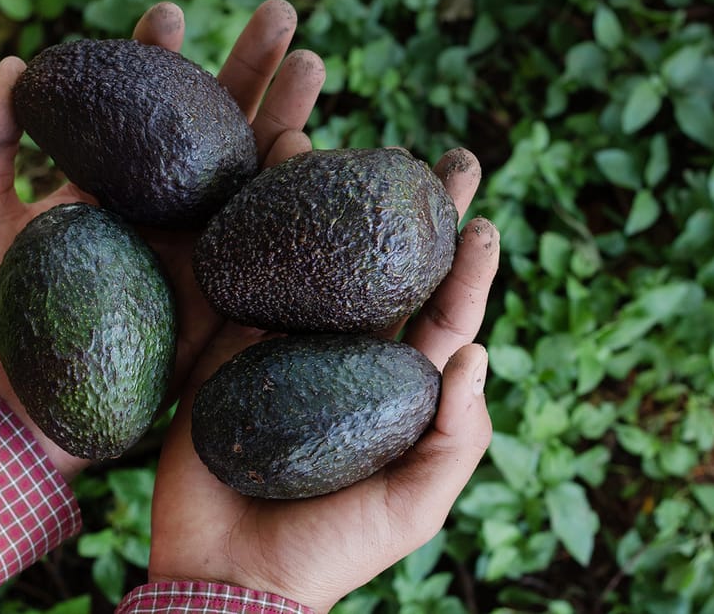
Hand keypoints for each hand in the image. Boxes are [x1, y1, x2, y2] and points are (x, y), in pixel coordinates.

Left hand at [0, 0, 323, 479]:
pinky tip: (311, 153)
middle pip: (217, 131)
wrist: (11, 410)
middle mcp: (167, 213)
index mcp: (115, 187)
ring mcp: (200, 254)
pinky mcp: (220, 300)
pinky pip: (261, 248)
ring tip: (314, 64)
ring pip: (252, 177)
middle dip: (250, 71)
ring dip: (286, 118)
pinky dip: (288, 203)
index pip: (145, 109)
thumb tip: (12, 64)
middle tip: (282, 16)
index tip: (169, 13)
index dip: (159, 60)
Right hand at [147, 148, 500, 612]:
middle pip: (389, 271)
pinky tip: (272, 175)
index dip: (467, 268)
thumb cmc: (333, 550)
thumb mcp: (415, 506)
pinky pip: (250, 278)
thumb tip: (478, 351)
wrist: (230, 577)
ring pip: (321, 259)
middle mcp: (349, 356)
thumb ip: (456, 437)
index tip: (483, 219)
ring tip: (359, 143)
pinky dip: (260, 228)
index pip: (442, 315)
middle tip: (444, 157)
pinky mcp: (231, 345)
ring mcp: (289, 346)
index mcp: (398, 388)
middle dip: (418, 213)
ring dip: (339, 201)